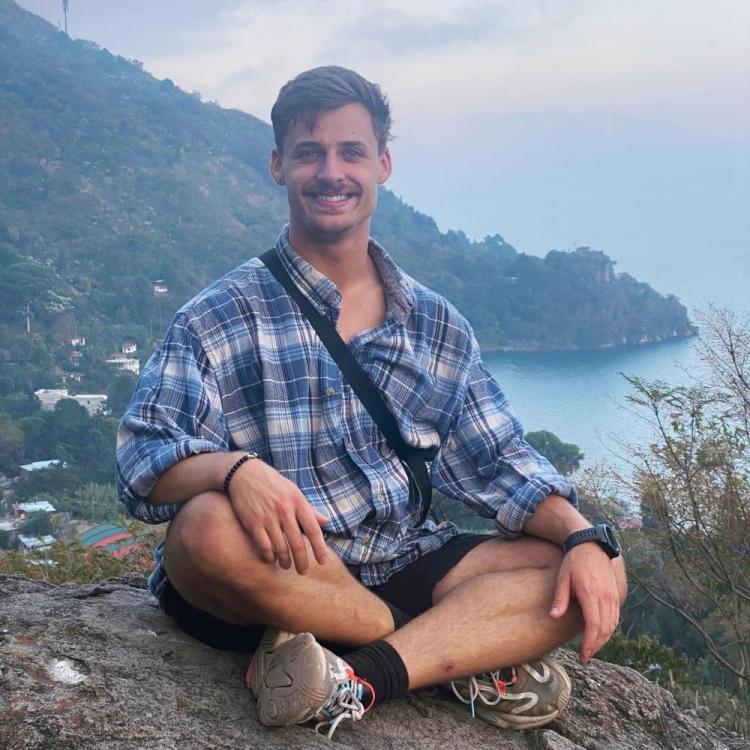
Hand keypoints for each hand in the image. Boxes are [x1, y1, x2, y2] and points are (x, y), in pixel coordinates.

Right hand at [226, 458, 328, 574]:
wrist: (245, 473)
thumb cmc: (273, 484)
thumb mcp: (294, 492)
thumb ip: (309, 509)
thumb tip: (326, 522)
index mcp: (298, 502)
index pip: (313, 530)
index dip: (320, 548)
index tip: (323, 562)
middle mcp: (285, 510)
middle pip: (297, 543)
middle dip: (302, 561)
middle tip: (303, 571)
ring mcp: (268, 517)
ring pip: (280, 547)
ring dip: (285, 561)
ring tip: (287, 566)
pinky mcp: (253, 522)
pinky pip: (263, 546)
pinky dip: (269, 556)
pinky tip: (271, 559)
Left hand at [549, 543, 619, 661]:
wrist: (592, 545)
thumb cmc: (574, 561)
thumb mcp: (562, 577)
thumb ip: (560, 598)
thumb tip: (553, 617)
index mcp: (590, 594)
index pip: (593, 626)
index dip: (590, 643)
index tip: (584, 655)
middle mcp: (605, 597)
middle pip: (605, 629)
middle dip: (596, 646)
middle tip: (586, 656)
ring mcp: (613, 596)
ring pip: (612, 625)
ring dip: (604, 639)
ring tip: (592, 648)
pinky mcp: (616, 594)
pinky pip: (615, 617)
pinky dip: (609, 629)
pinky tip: (600, 634)